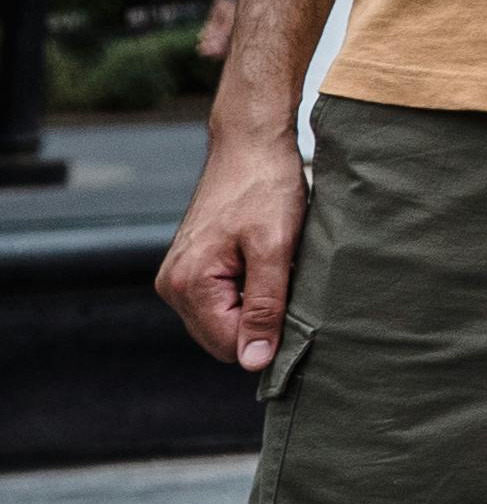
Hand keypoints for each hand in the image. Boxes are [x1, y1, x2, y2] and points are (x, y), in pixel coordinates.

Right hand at [155, 123, 303, 369]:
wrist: (251, 142)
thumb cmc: (266, 186)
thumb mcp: (276, 246)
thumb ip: (264, 306)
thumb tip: (254, 362)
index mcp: (188, 285)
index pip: (229, 346)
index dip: (267, 334)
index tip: (296, 305)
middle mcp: (173, 285)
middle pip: (222, 337)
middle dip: (258, 319)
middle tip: (286, 278)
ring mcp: (178, 275)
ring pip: (222, 319)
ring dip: (253, 302)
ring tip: (274, 265)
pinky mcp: (191, 265)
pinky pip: (220, 298)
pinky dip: (246, 289)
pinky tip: (263, 261)